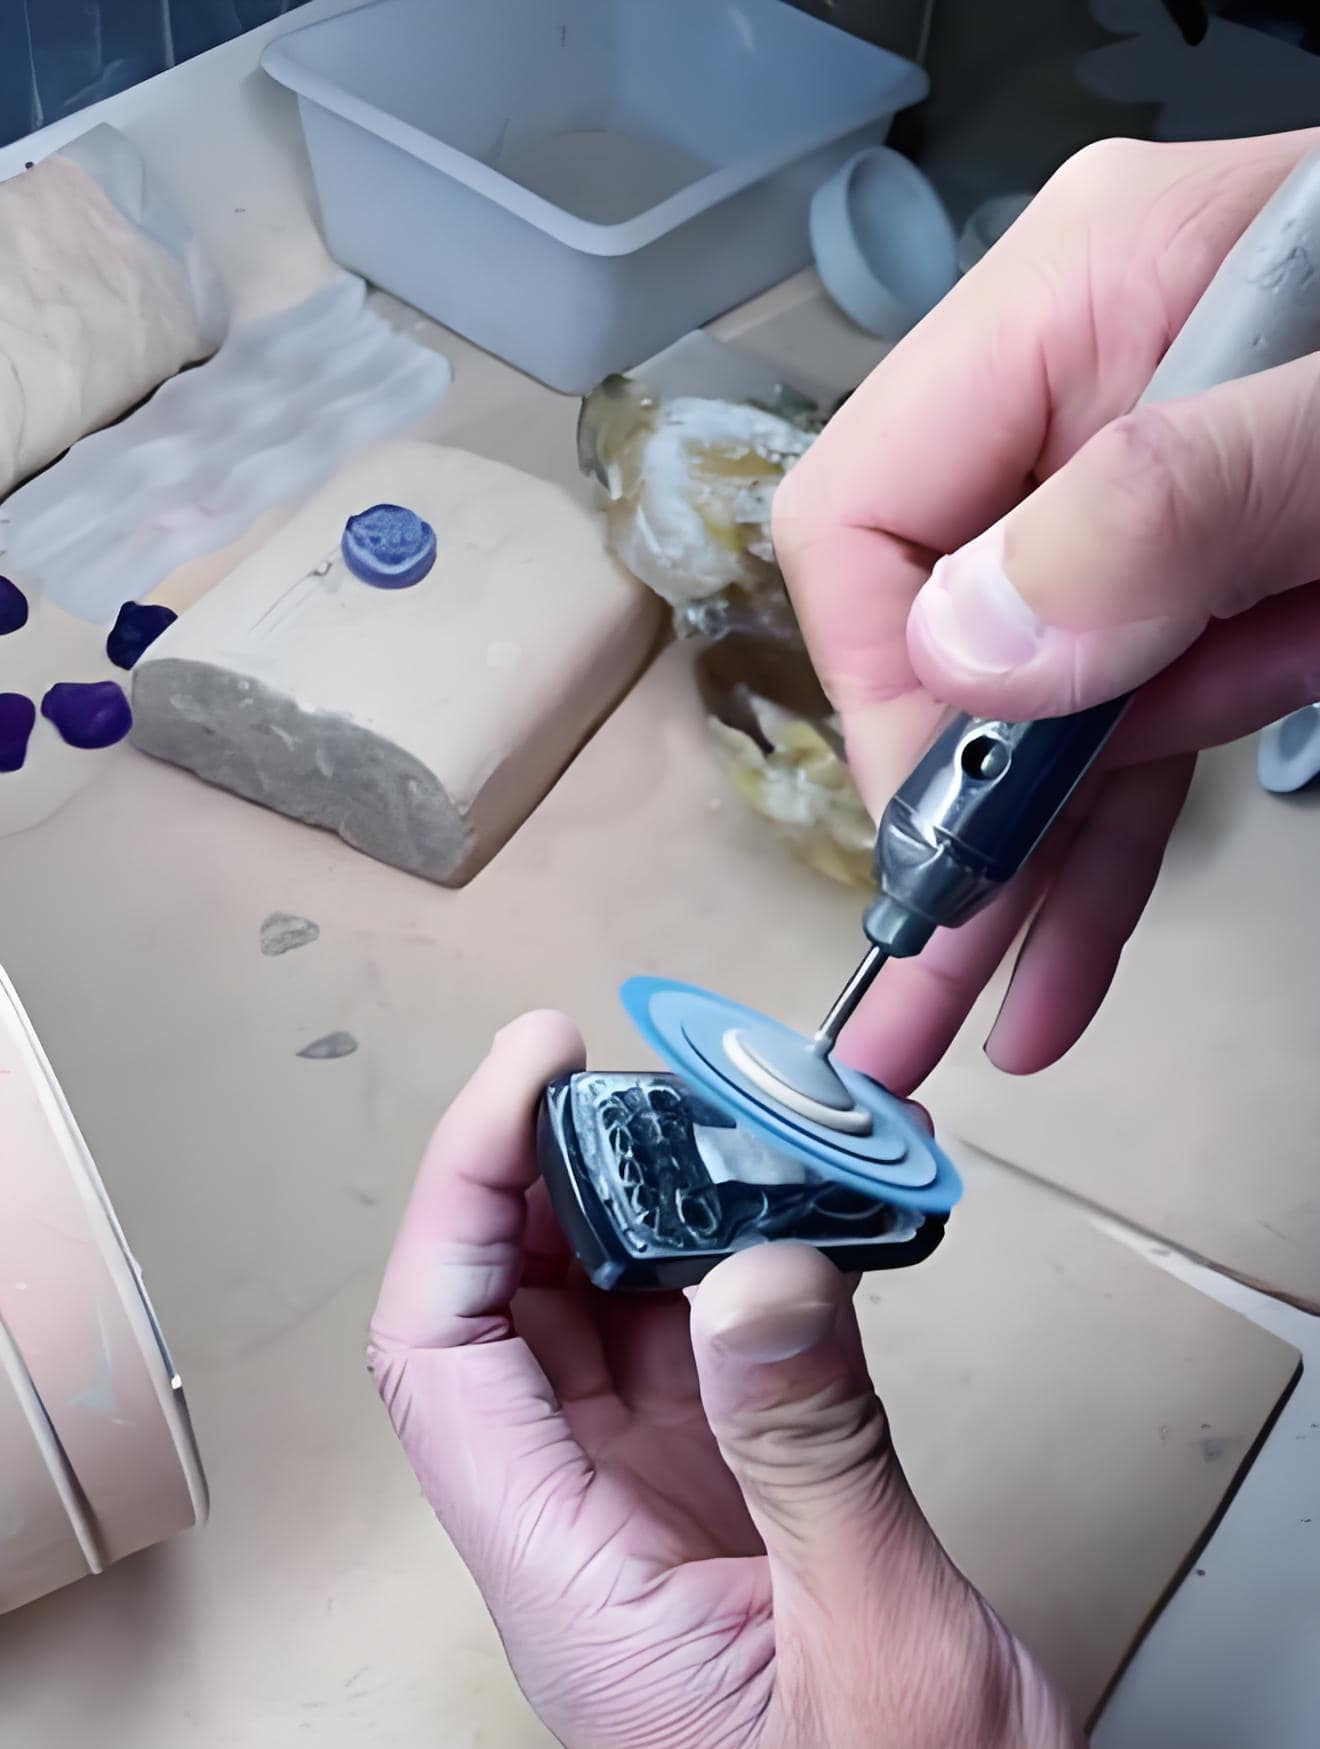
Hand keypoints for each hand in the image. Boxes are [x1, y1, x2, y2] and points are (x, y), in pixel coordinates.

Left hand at [369, 1016, 1247, 1748]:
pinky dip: (728, 1307)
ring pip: (600, 1360)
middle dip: (556, 1188)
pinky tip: (792, 1245)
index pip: (446, 1354)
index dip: (468, 1193)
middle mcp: (583, 1566)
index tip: (544, 1063)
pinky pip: (693, 1404)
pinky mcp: (726, 1572)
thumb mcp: (886, 1647)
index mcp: (571, 1594)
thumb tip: (756, 1257)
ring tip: (735, 1128)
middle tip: (661, 1073)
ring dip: (648, 1237)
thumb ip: (811, 1445)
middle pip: (506, 1336)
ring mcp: (653, 1566)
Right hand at [774, 131, 1319, 1094]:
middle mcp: (1085, 404)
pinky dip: (1104, 852)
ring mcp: (1153, 506)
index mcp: (1077, 300)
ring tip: (975, 1030)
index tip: (951, 836)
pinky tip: (1059, 972)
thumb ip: (1175, 503)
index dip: (885, 690)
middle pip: (942, 637)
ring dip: (1022, 879)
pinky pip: (1135, 735)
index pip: (868, 513)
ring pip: (1040, 721)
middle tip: (914, 1008)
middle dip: (945, 829)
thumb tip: (969, 651)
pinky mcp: (1219, 587)